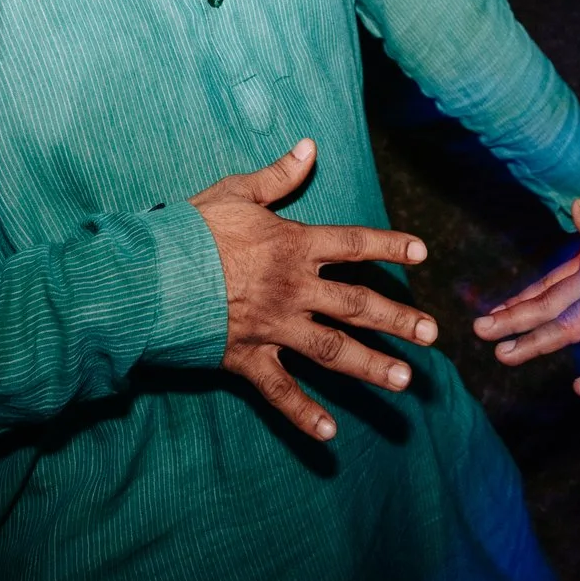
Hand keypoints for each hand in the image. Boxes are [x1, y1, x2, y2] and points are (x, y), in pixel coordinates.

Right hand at [192, 138, 437, 440]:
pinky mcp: (247, 357)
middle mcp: (293, 288)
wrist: (147, 275)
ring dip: (371, 366)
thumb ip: (277, 175)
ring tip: (404, 381)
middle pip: (357, 304)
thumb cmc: (188, 230)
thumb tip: (309, 146)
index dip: (390, 246)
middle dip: (398, 319)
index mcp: (293, 245)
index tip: (422, 252)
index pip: (354, 244)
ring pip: (333, 350)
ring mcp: (273, 326)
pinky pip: (281, 390)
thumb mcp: (235, 192)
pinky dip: (304, 414)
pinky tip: (330, 433)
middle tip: (433, 334)